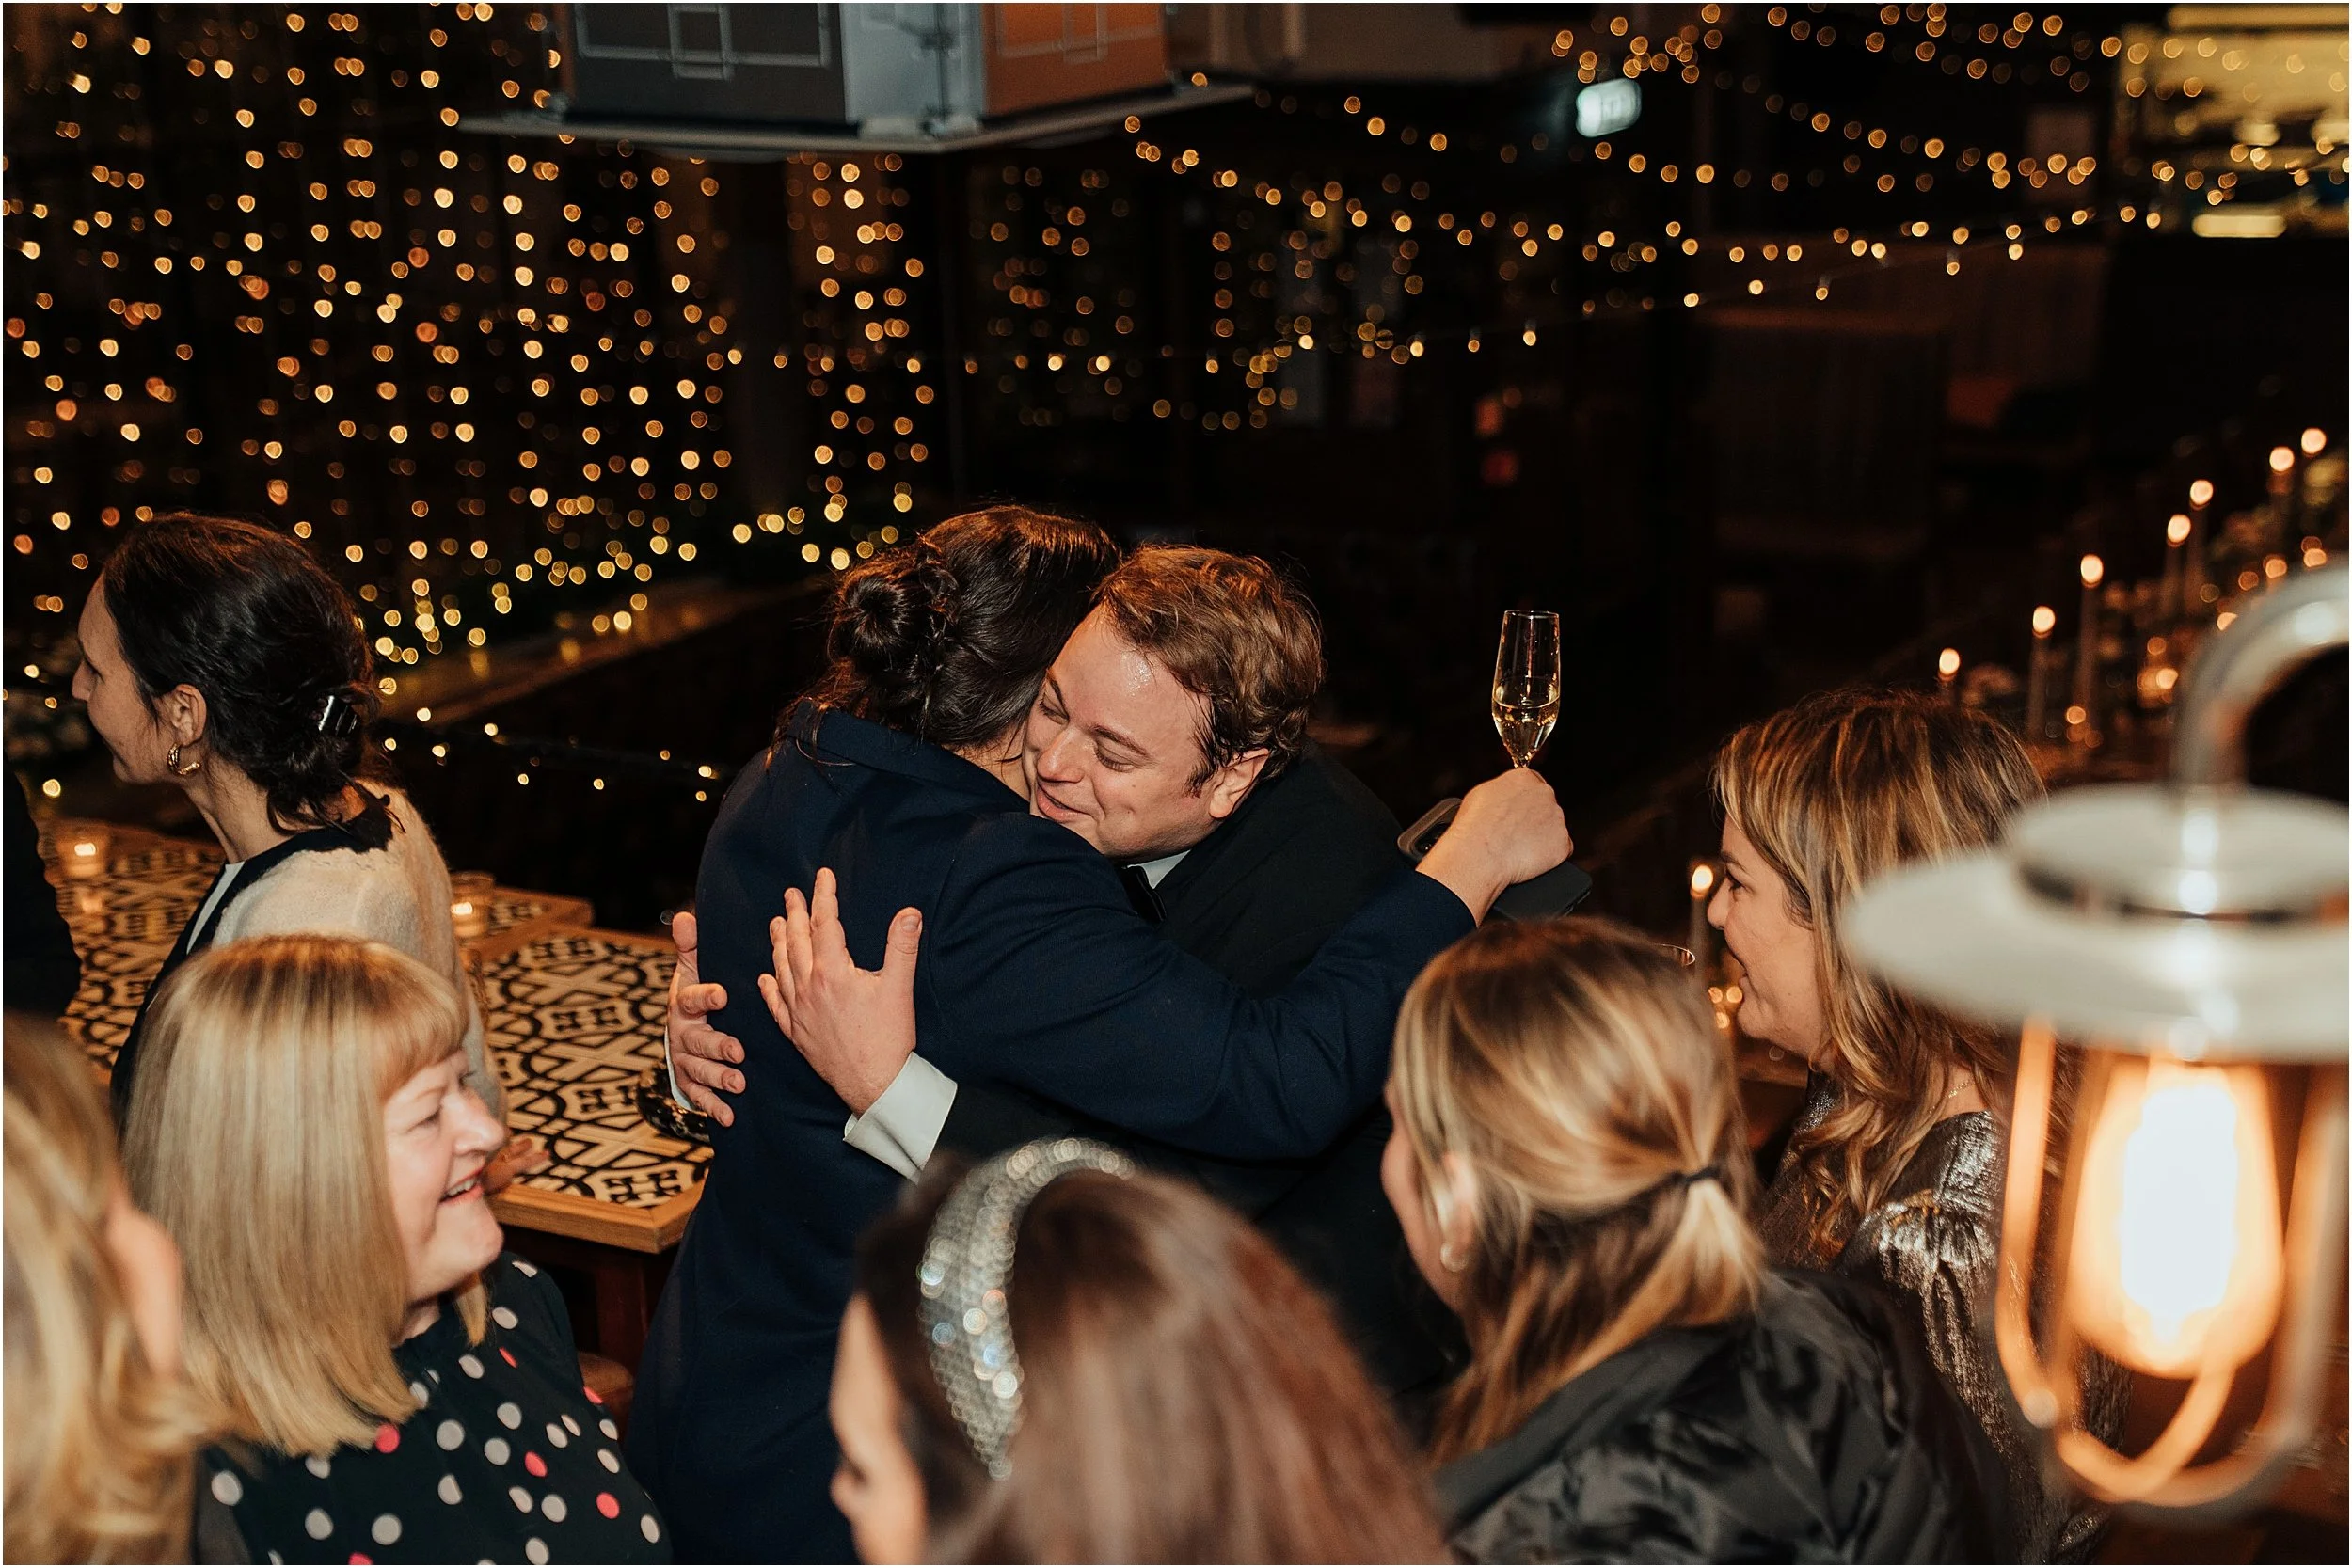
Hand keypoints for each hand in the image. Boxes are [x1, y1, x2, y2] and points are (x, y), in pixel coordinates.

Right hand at [668, 909, 745, 1126]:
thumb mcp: (692, 968)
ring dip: (717, 1078)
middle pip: (696, 1041)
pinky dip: (713, 1108)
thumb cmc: (696, 995)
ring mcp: (684, 1061)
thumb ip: (691, 946)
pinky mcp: (690, 1084)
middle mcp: (681, 1034)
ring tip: (739, 1083)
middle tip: (737, 1051)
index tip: (723, 995)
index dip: (705, 996)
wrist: (683, 1030)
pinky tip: (729, 1116)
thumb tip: (685, 916)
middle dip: (716, 1046)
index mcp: (684, 1003)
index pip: (691, 998)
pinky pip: (698, 1098)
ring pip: (698, 1071)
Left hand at [757, 867, 923, 1115]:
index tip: (823, 875)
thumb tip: (909, 913)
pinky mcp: (797, 1034)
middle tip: (790, 894)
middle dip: (795, 914)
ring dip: (778, 943)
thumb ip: (902, 947)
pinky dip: (769, 988)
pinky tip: (766, 977)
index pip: (826, 924)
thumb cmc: (889, 1037)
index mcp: (833, 973)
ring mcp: (799, 1012)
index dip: (824, 896)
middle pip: (797, 942)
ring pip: (781, 969)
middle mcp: (809, 988)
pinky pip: (776, 1006)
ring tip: (775, 923)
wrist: (875, 1084)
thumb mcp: (899, 988)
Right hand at [1414, 768, 1574, 921]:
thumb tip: (1503, 797)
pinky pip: (1561, 849)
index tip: (1516, 813)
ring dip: (1541, 836)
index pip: (1533, 783)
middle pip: (1545, 805)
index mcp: (1524, 778)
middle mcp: (1545, 794)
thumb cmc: (1475, 827)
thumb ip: (1501, 790)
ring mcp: (1557, 819)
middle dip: (1534, 818)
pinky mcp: (1563, 843)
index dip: (1523, 801)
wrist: (1480, 855)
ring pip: (1553, 828)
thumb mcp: (1480, 794)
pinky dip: (1549, 855)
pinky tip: (1528, 857)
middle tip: (1514, 832)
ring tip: (1517, 847)